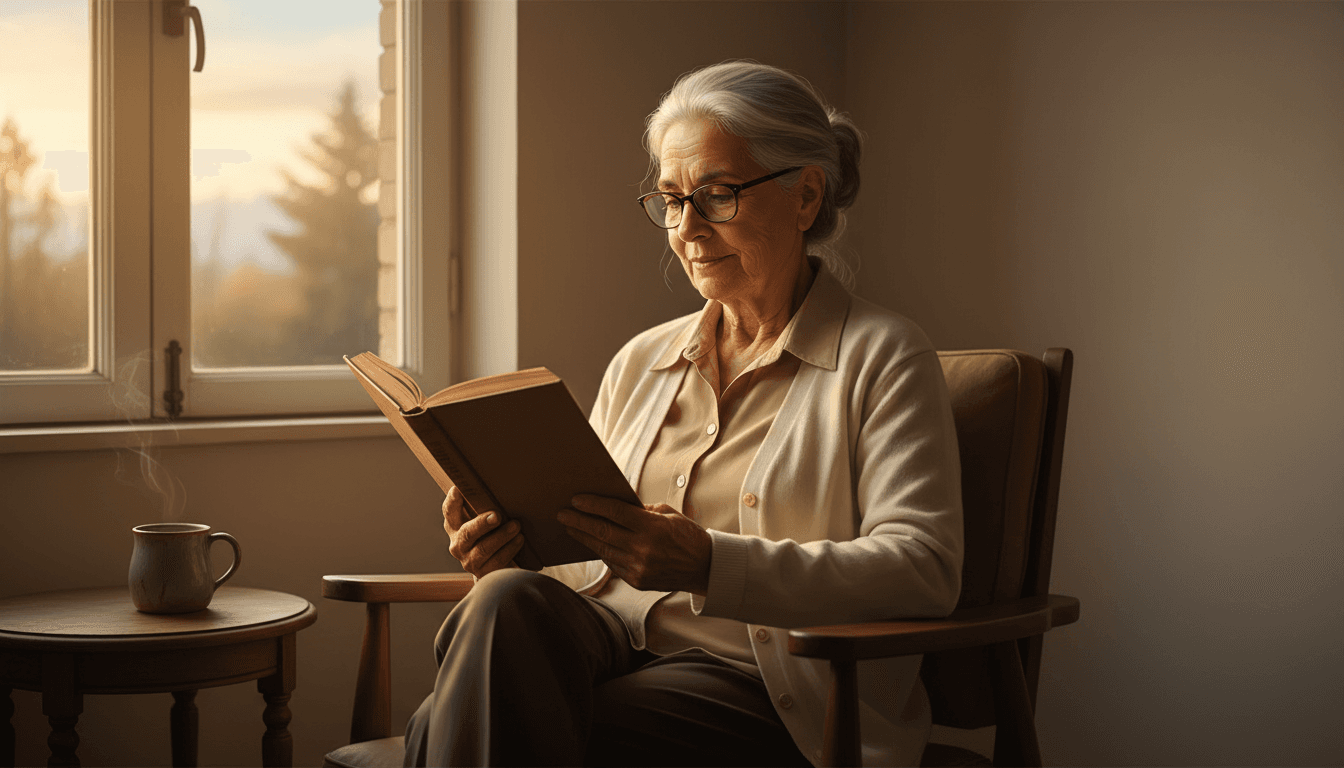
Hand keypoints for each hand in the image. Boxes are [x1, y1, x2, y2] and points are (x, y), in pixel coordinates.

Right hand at [442, 486, 524, 577]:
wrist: (493, 564)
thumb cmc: (489, 532)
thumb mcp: (482, 518)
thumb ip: (483, 504)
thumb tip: (499, 481)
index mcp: (454, 525)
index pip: (449, 511)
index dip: (453, 501)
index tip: (458, 489)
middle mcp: (458, 543)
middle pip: (467, 533)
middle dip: (482, 524)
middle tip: (497, 515)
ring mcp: (468, 560)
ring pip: (483, 548)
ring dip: (501, 536)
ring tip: (516, 526)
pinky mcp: (482, 573)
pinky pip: (496, 562)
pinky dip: (509, 549)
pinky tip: (519, 540)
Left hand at [558, 495, 711, 594]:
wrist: (705, 568)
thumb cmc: (688, 536)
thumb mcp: (669, 515)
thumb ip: (642, 511)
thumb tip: (616, 506)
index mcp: (652, 527)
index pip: (615, 512)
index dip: (593, 505)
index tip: (576, 499)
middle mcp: (643, 549)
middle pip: (602, 532)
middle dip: (579, 522)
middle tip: (562, 514)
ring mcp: (638, 568)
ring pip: (603, 550)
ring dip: (584, 538)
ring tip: (570, 528)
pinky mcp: (637, 581)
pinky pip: (613, 564)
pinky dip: (602, 552)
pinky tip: (592, 544)